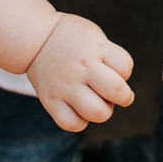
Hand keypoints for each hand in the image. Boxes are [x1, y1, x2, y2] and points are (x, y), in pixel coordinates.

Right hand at [25, 13, 134, 131]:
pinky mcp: (50, 101)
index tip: (114, 70)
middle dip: (123, 96)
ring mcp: (65, 86)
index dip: (124, 72)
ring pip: (96, 112)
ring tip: (96, 102)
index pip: (125, 67)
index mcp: (96, 48)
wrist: (36, 39)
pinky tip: (79, 110)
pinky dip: (80, 122)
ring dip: (103, 111)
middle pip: (115, 91)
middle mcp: (81, 67)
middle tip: (115, 94)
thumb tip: (121, 95)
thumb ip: (111, 59)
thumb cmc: (74, 39)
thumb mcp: (96, 37)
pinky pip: (72, 124)